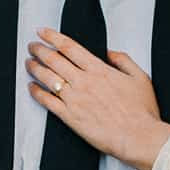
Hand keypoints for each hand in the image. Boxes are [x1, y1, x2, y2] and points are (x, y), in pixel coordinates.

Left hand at [26, 30, 169, 169]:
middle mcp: (83, 81)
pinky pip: (47, 101)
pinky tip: (31, 88)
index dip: (52, 37)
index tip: (43, 32)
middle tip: (32, 46)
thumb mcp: (140, 77)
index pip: (70, 47)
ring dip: (34, 68)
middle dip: (39, 50)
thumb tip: (110, 53)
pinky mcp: (69, 117)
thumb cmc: (141, 112)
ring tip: (28, 63)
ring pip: (47, 78)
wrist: (137, 137)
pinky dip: (36, 93)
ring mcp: (74, 99)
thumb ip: (123, 61)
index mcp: (99, 70)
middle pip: (54, 60)